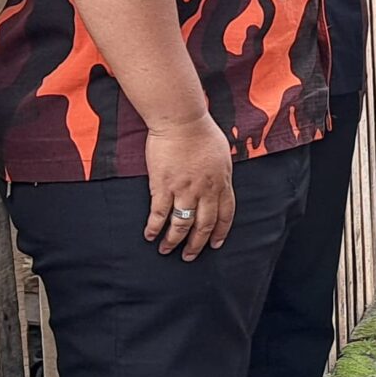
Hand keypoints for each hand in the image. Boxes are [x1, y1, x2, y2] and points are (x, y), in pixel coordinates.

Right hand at [143, 115, 234, 259]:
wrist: (181, 120)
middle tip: (190, 256)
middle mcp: (205, 190)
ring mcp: (184, 190)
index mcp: (221, 182)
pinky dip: (154, 227)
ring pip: (181, 224)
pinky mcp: (163, 186)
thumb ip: (220, 172)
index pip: (225, 214)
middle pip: (204, 225)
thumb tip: (220, 181)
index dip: (220, 231)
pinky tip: (150, 235)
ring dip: (174, 240)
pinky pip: (159, 214)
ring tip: (167, 250)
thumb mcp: (222, 153)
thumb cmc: (201, 131)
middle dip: (197, 244)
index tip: (216, 243)